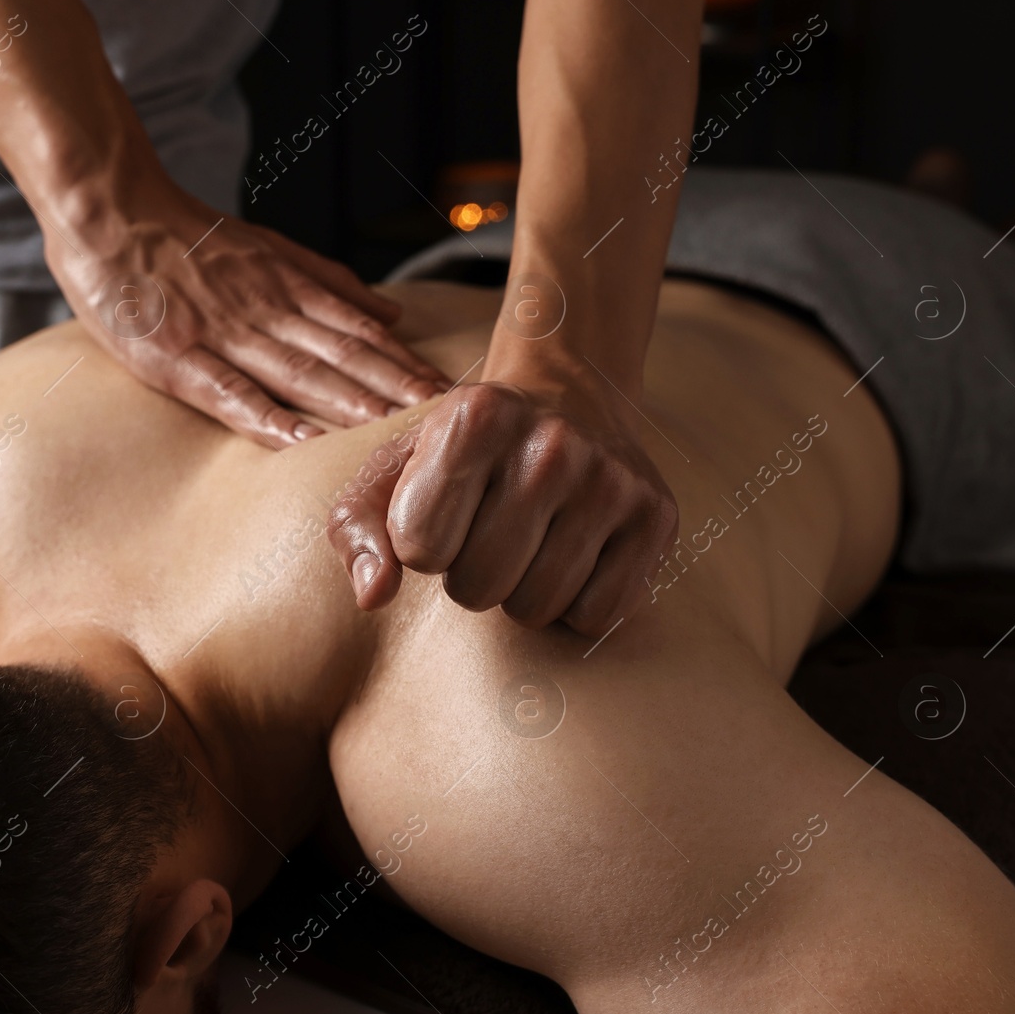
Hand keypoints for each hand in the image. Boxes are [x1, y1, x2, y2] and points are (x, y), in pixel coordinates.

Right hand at [49, 180, 446, 448]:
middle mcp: (266, 308)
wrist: (108, 206)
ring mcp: (221, 333)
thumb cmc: (182, 233)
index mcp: (288, 284)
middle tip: (448, 424)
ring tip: (398, 435)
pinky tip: (304, 445)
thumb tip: (393, 314)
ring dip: (354, 407)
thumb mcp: (266, 245)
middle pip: (345, 356)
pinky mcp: (175, 357)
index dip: (408, 365)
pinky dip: (268, 419)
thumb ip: (329, 280)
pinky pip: (229, 393)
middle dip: (398, 392)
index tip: (452, 395)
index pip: (362, 331)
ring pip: (301, 374)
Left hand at [326, 377, 679, 636]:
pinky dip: (576, 605)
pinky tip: (572, 557)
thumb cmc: (465, 450)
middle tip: (487, 536)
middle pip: (478, 588)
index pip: (418, 548)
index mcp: (476, 417)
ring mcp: (612, 479)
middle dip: (470, 577)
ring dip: (520, 595)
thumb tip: (373, 595)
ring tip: (528, 545)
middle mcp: (552, 443)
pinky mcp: (656, 517)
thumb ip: (358, 529)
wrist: (569, 397)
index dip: (421, 547)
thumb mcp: (395, 471)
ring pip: (537, 607)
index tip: (441, 515)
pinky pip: (597, 616)